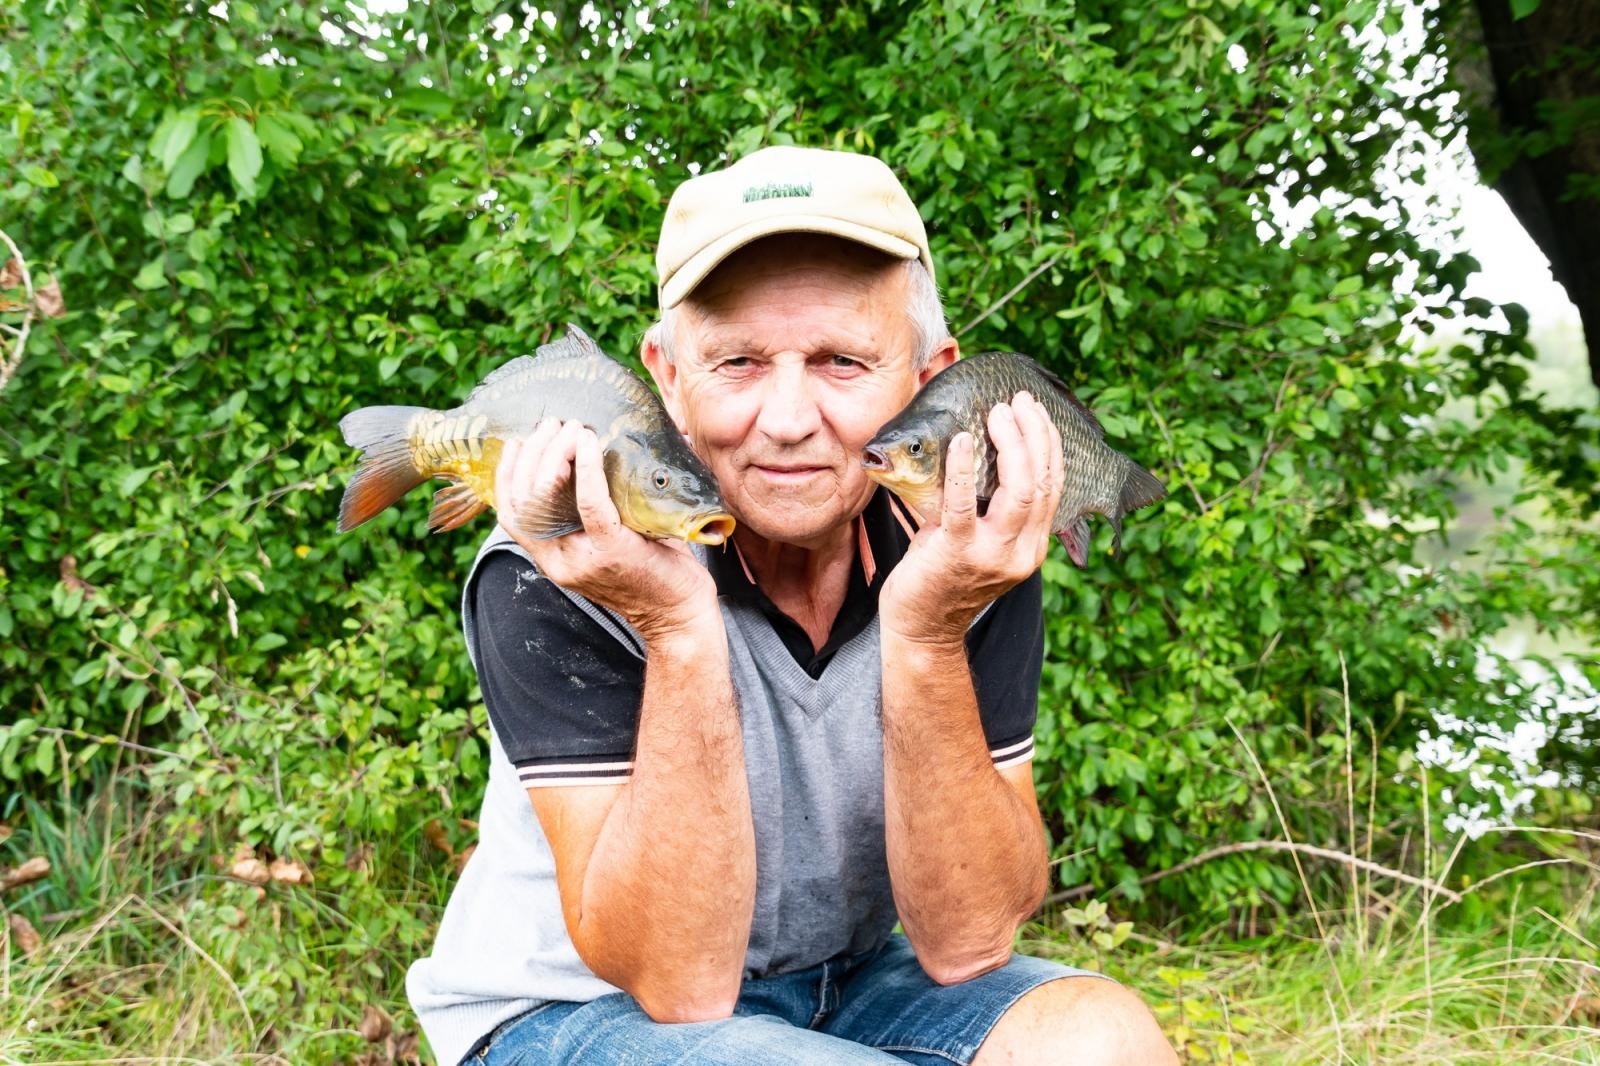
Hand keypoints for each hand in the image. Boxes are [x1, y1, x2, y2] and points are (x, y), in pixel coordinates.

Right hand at [495, 419, 717, 642]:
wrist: (678, 617)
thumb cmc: (650, 572)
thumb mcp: (606, 545)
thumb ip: (589, 515)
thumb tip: (590, 457)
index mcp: (552, 559)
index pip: (509, 514)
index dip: (505, 475)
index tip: (515, 443)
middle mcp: (558, 560)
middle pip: (523, 499)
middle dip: (532, 453)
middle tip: (552, 424)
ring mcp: (582, 557)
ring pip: (546, 497)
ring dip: (554, 453)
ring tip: (571, 427)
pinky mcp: (611, 550)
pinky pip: (590, 503)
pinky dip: (587, 468)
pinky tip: (589, 443)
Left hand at [879, 392, 1063, 644]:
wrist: (922, 629)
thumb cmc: (945, 577)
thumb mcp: (983, 543)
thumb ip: (994, 510)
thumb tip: (986, 451)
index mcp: (1032, 546)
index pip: (1053, 486)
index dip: (1049, 445)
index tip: (1036, 412)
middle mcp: (1021, 552)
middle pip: (1042, 483)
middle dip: (1035, 435)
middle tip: (1018, 401)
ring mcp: (992, 555)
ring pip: (1019, 492)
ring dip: (1011, 445)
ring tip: (997, 413)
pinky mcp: (957, 554)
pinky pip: (964, 504)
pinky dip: (962, 468)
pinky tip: (960, 440)